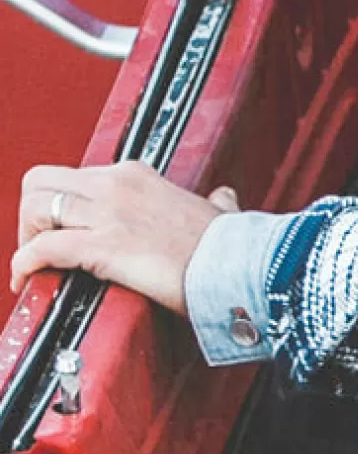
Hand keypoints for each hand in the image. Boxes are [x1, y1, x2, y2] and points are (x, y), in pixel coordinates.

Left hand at [12, 162, 239, 314]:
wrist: (237, 265)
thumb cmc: (228, 245)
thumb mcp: (219, 210)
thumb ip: (217, 202)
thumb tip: (224, 198)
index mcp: (136, 175)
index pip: (75, 177)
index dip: (62, 206)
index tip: (65, 230)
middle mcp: (115, 185)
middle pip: (40, 182)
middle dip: (31, 215)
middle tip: (39, 245)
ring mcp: (107, 213)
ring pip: (35, 207)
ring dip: (25, 237)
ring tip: (31, 266)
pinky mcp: (102, 246)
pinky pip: (42, 248)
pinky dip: (25, 263)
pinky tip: (25, 278)